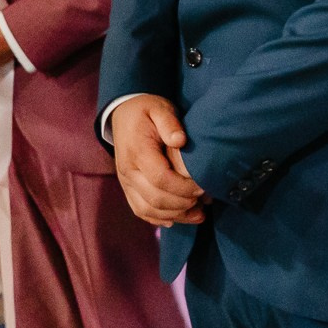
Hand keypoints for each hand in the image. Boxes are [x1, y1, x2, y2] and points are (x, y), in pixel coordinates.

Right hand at [111, 96, 205, 226]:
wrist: (123, 115)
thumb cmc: (146, 111)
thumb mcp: (159, 108)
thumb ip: (169, 123)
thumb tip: (180, 141)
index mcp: (138, 152)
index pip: (161, 178)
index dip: (184, 187)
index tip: (203, 185)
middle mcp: (128, 171)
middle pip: (155, 199)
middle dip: (183, 204)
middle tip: (205, 199)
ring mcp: (126, 182)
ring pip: (147, 209)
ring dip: (175, 215)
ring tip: (198, 214)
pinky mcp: (128, 188)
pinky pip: (140, 210)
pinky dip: (159, 219)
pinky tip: (178, 218)